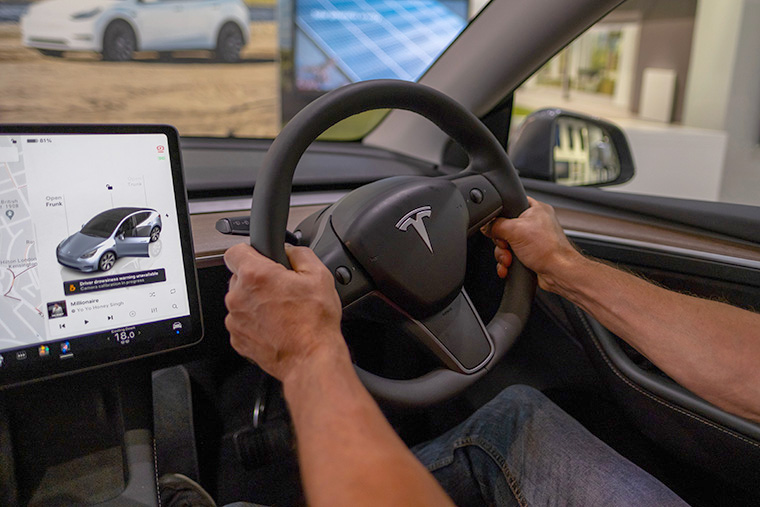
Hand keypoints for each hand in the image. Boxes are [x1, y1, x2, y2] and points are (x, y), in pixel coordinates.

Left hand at [224, 243, 346, 381]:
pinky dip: (255, 322)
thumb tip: (290, 251)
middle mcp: (238, 296)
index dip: (250, 252)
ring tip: (282, 311)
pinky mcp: (237, 338)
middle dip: (258, 279)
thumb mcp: (319, 275)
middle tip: (281, 288)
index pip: (234, 251)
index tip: (261, 259)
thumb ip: (299, 253)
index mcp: (255, 275)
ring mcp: (235, 320)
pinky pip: (242, 322)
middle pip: (239, 277)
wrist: (310, 359)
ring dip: (256, 301)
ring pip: (240, 300)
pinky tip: (276, 326)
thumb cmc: (314, 323)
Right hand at [481, 197, 581, 289]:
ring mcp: (533, 239)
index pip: (511, 204)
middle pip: (504, 227)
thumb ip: (496, 225)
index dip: (501, 215)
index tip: (498, 226)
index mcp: (535, 209)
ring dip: (503, 254)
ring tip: (509, 260)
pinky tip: (508, 267)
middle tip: (506, 246)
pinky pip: (511, 255)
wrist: (558, 273)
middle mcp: (535, 223)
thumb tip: (486, 226)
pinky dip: (507, 262)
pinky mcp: (530, 254)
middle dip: (501, 241)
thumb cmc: (548, 250)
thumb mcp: (514, 230)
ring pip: (506, 244)